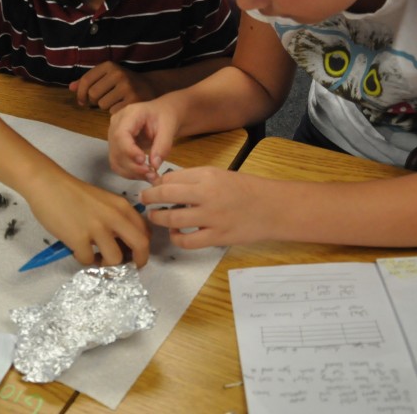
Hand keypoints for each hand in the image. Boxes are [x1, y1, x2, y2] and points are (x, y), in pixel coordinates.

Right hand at [28, 177, 150, 267]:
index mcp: (122, 206)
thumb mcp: (103, 202)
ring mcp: (97, 228)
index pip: (145, 232)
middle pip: (140, 246)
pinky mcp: (78, 238)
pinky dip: (84, 259)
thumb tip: (123, 243)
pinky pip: (88, 260)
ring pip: (115, 259)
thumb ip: (116, 218)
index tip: (134, 255)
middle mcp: (114, 216)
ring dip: (107, 265)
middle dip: (137, 262)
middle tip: (126, 267)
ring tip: (96, 258)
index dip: (143, 248)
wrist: (48, 184)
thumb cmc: (73, 192)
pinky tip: (77, 250)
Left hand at [69, 62, 154, 112]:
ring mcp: (127, 87)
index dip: (80, 93)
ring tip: (114, 102)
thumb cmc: (122, 83)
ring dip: (105, 107)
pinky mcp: (134, 100)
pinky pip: (113, 112)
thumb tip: (70, 87)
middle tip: (100, 101)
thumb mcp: (106, 76)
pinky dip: (115, 112)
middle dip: (93, 101)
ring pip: (102, 104)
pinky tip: (122, 106)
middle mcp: (118, 74)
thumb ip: (88, 81)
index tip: (81, 100)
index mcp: (109, 65)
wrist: (149, 87)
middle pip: (93, 94)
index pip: (86, 80)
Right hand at [108, 99, 178, 180]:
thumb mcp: (169, 127)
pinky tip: (144, 174)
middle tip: (152, 173)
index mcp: (129, 114)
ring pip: (115, 160)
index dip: (129, 150)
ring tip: (151, 176)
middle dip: (133, 166)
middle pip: (117, 150)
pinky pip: (118, 164)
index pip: (120, 134)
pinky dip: (130, 173)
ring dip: (132, 172)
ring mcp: (113, 137)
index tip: (143, 161)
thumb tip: (154, 165)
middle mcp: (116, 125)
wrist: (162, 115)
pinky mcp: (116, 148)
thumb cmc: (165, 116)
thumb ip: (163, 145)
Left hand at [141, 167, 267, 247]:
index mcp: (208, 176)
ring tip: (154, 216)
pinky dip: (177, 238)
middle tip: (143, 200)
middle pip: (166, 195)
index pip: (171, 178)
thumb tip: (166, 183)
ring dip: (158, 218)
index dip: (157, 183)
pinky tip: (176, 232)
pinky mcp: (217, 237)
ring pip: (173, 218)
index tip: (151, 186)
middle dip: (149, 198)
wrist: (272, 208)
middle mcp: (207, 195)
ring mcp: (212, 218)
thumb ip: (194, 178)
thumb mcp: (219, 175)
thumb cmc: (246, 189)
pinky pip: (188, 241)